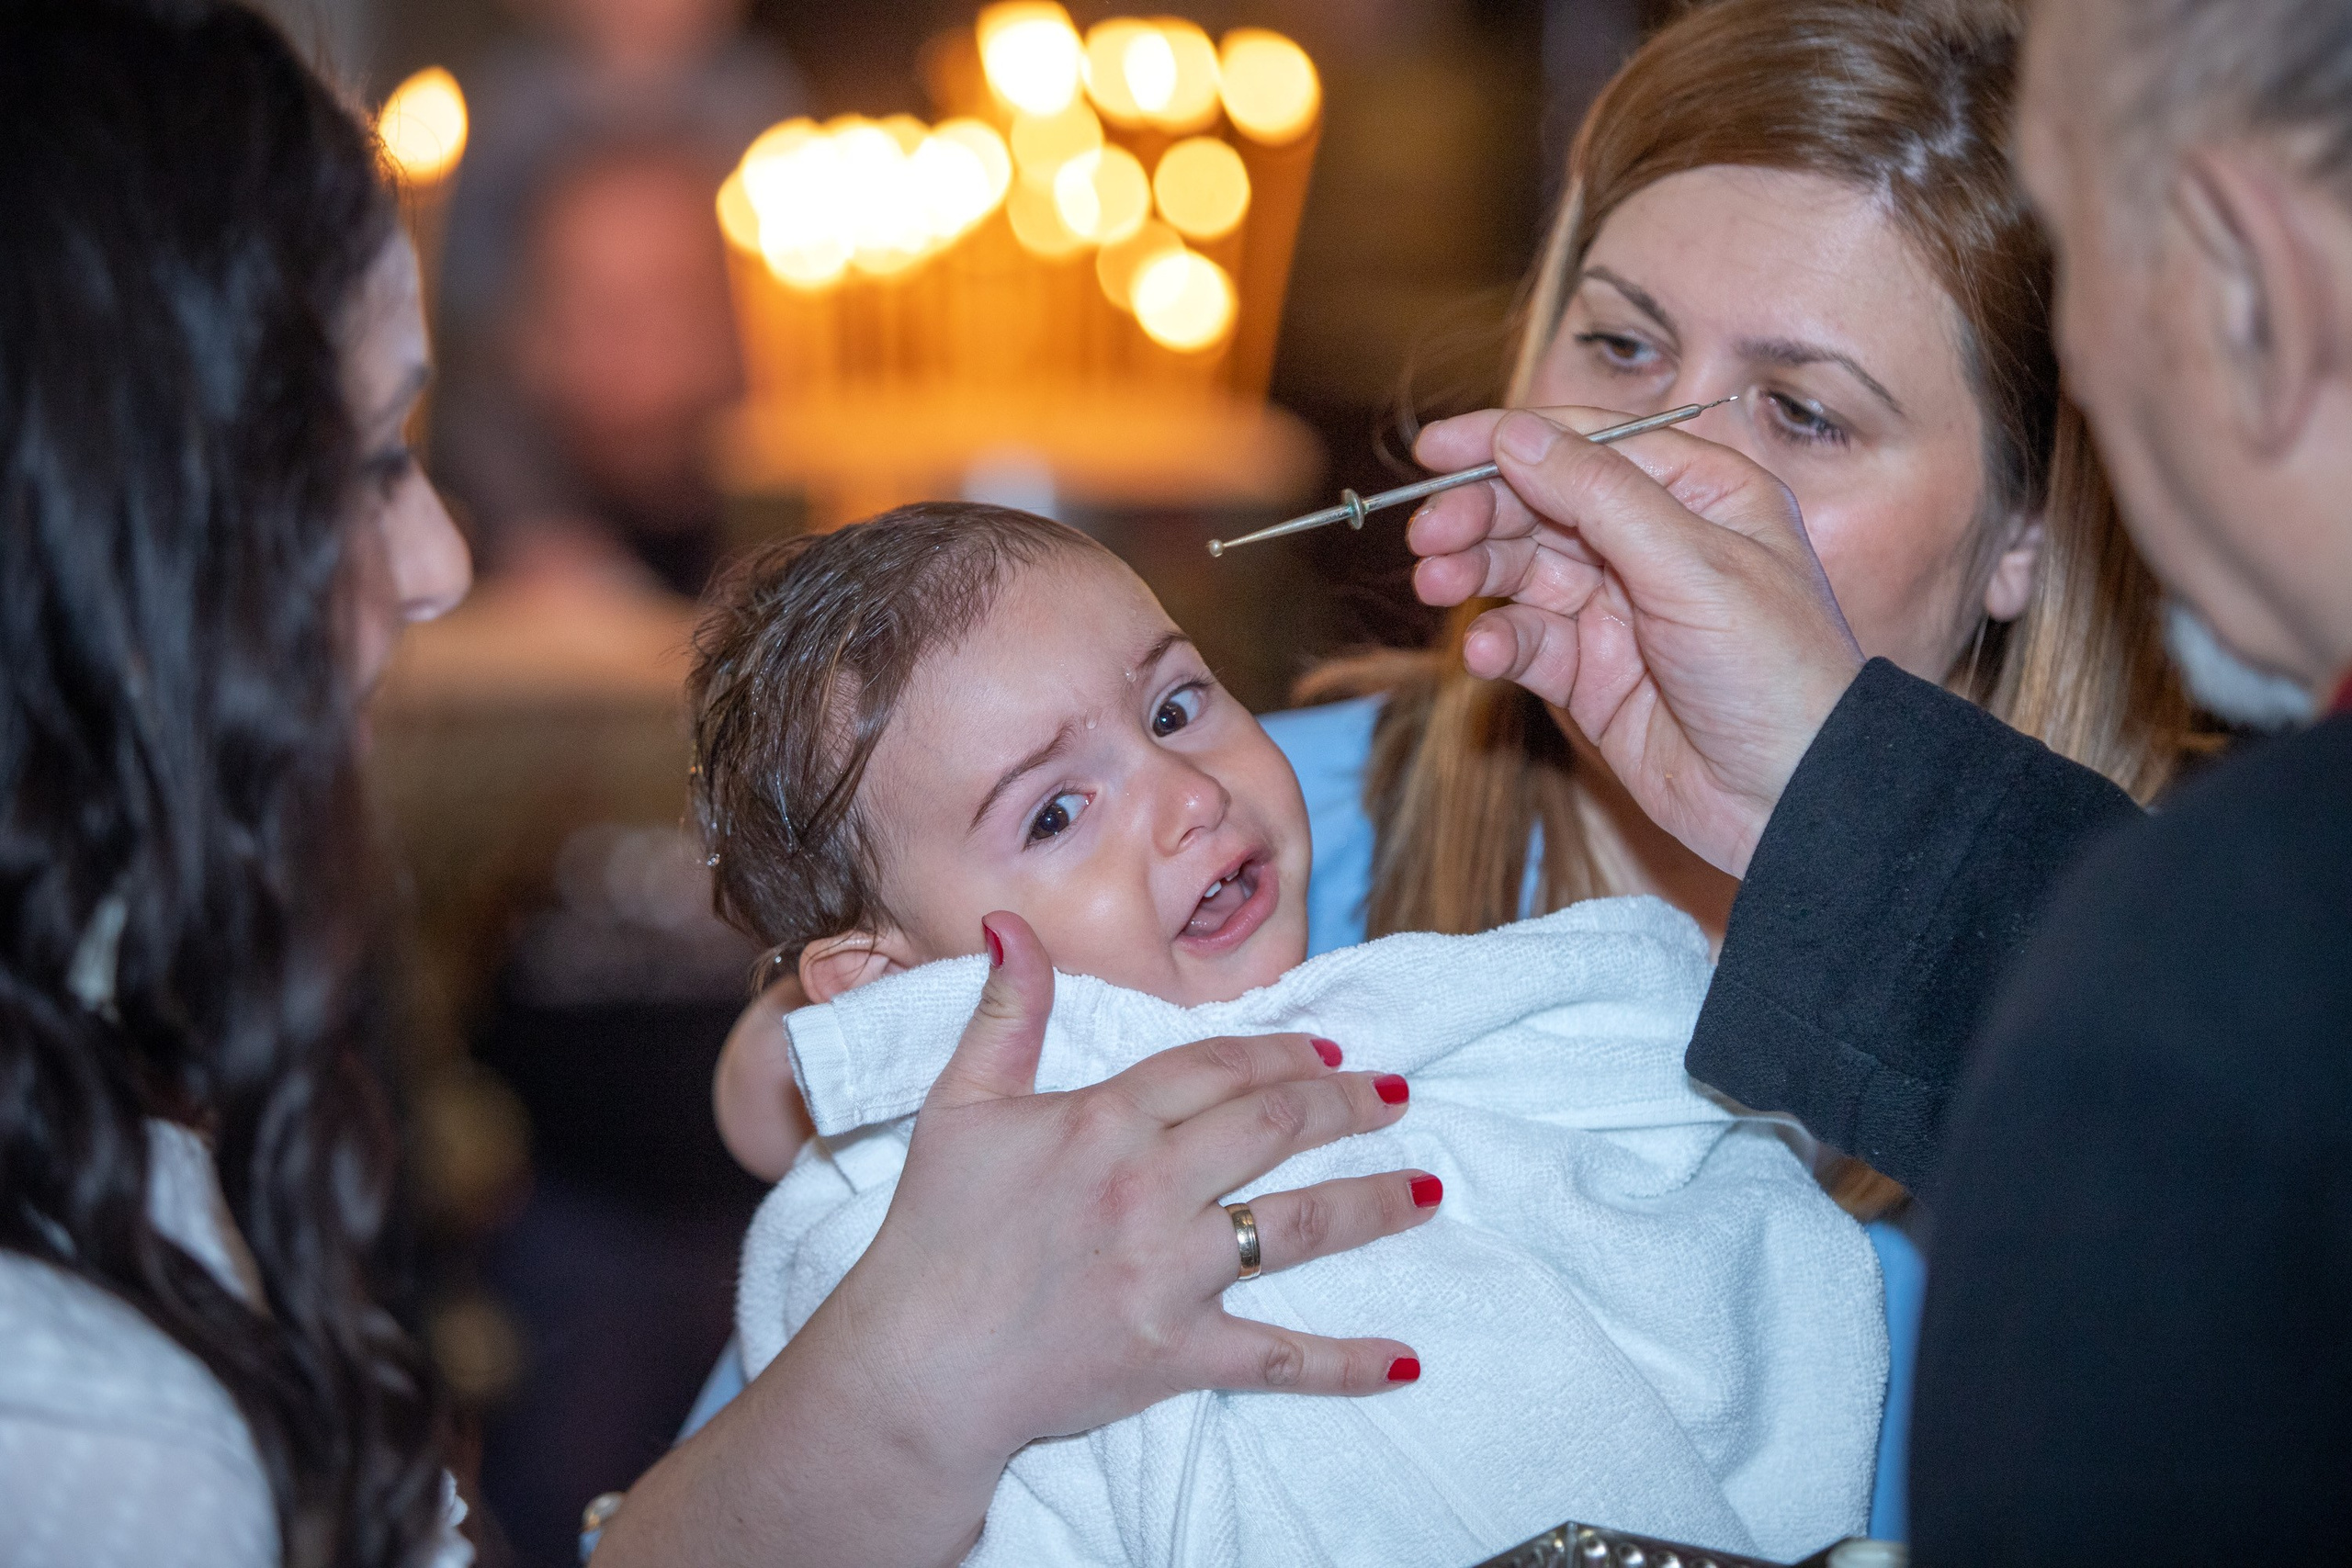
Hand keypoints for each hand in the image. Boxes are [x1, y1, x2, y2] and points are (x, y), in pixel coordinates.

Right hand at [598, 912, 1438, 1567]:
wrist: (915, 1367)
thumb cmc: (930, 1234)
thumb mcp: (958, 1104)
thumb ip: (1005, 1011)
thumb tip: (1010, 921)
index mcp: (1105, 1121)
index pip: (1216, 1068)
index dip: (1281, 1055)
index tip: (1330, 1051)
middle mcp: (1151, 1188)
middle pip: (1274, 1131)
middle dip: (1348, 1109)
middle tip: (1400, 1096)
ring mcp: (1170, 1273)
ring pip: (1296, 1227)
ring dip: (1373, 1204)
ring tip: (1430, 1188)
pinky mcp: (1177, 1353)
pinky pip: (1279, 1357)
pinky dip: (1345, 1362)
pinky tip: (1405, 1359)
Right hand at [1408, 405, 1864, 874]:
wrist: (1793, 801)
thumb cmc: (1775, 672)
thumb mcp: (1691, 565)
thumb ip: (1599, 496)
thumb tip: (1517, 434)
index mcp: (1698, 492)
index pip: (1586, 445)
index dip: (1506, 441)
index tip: (1433, 451)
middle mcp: (1654, 541)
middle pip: (1541, 503)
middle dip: (1480, 514)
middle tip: (1427, 535)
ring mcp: (1619, 609)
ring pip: (1523, 569)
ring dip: (1476, 573)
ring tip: (1438, 586)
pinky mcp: (1591, 674)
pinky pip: (1528, 641)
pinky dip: (1500, 641)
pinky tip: (1488, 654)